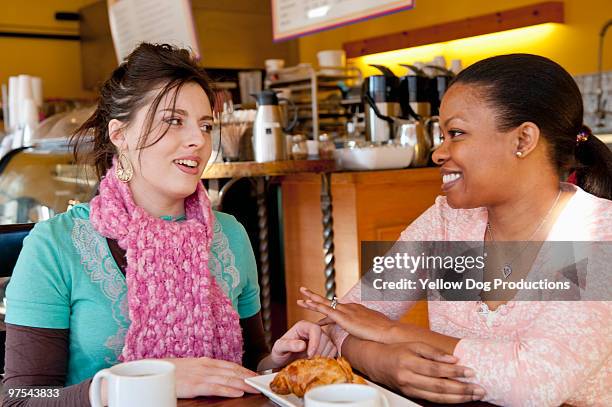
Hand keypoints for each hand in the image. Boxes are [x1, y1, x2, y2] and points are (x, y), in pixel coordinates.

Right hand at [163, 357, 259, 397]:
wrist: (151, 372)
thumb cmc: (170, 372)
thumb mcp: (190, 369)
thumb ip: (204, 371)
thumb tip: (217, 376)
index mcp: (205, 361)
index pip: (230, 365)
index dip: (244, 370)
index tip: (255, 376)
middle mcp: (205, 366)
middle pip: (232, 371)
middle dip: (248, 377)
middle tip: (260, 382)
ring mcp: (200, 375)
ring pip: (228, 379)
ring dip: (243, 383)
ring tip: (255, 388)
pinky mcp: (194, 385)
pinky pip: (215, 388)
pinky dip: (228, 390)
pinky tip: (238, 392)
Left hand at [260, 320, 336, 369]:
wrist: (282, 360)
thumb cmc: (280, 352)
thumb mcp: (279, 348)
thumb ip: (289, 345)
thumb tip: (302, 345)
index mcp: (303, 326)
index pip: (315, 329)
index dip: (315, 342)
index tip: (310, 355)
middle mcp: (313, 330)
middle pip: (325, 338)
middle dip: (318, 352)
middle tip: (309, 362)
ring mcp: (321, 338)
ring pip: (331, 345)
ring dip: (323, 356)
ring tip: (312, 363)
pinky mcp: (325, 347)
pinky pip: (333, 352)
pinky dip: (327, 359)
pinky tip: (318, 364)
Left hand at [297, 287, 394, 342]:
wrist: (388, 330)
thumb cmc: (385, 331)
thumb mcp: (375, 327)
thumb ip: (369, 327)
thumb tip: (371, 331)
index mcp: (357, 309)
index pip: (338, 309)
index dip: (328, 311)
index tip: (320, 315)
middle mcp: (350, 307)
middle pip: (329, 301)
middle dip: (316, 298)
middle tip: (305, 292)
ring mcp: (346, 311)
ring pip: (324, 304)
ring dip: (311, 300)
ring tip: (300, 298)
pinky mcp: (343, 317)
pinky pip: (326, 310)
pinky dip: (316, 306)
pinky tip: (308, 303)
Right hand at [367, 340, 485, 403]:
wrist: (377, 363)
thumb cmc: (397, 352)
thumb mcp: (414, 345)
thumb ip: (433, 352)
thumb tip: (453, 359)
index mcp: (409, 362)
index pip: (436, 369)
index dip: (454, 372)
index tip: (470, 371)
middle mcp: (408, 378)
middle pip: (439, 386)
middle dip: (462, 389)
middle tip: (479, 388)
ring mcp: (410, 389)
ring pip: (437, 397)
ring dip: (458, 398)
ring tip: (474, 396)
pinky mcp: (411, 396)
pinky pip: (432, 400)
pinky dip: (448, 400)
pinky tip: (459, 398)